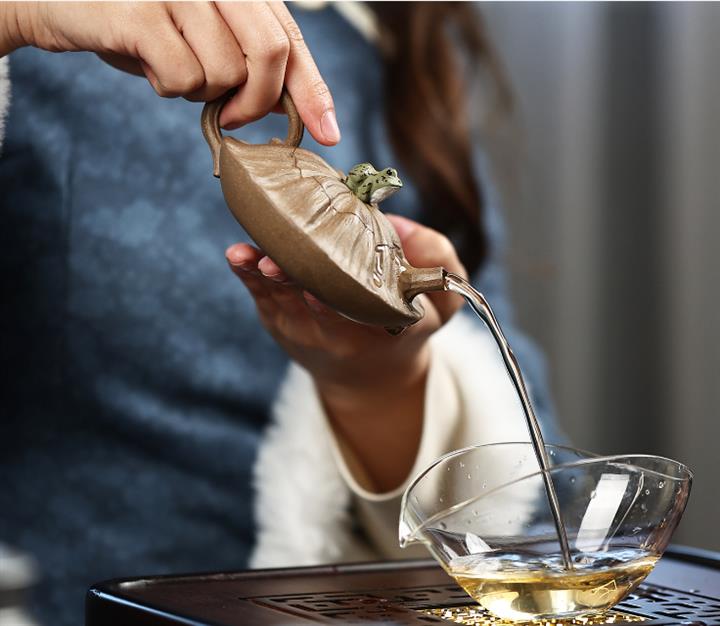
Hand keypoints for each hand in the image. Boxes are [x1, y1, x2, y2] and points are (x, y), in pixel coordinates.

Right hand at [0, 2, 339, 143]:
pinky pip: (182, 78)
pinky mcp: (141, 11)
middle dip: (259, 100)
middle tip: (234, 117)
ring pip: (225, 72)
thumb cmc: (141, 20)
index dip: (314, 90)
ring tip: (170, 65)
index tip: (329, 133)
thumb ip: (248, 57)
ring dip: (201, 91)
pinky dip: (168, 88)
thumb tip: (289, 104)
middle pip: (272, 52)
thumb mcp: (204, 32)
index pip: (291, 38)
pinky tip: (146, 63)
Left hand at [226, 215, 466, 491]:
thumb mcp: (441, 301)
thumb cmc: (405, 323)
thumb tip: (397, 223)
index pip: (372, 311)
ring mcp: (308, 333)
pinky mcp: (282, 325)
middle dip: (296, 281)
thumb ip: (437, 259)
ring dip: (265, 276)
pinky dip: (249, 277)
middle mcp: (346, 336)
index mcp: (391, 327)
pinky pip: (264, 299)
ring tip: (249, 254)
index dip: (346, 296)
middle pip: (317, 305)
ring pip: (285, 300)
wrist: (368, 375)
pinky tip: (238, 256)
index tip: (326, 278)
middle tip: (276, 260)